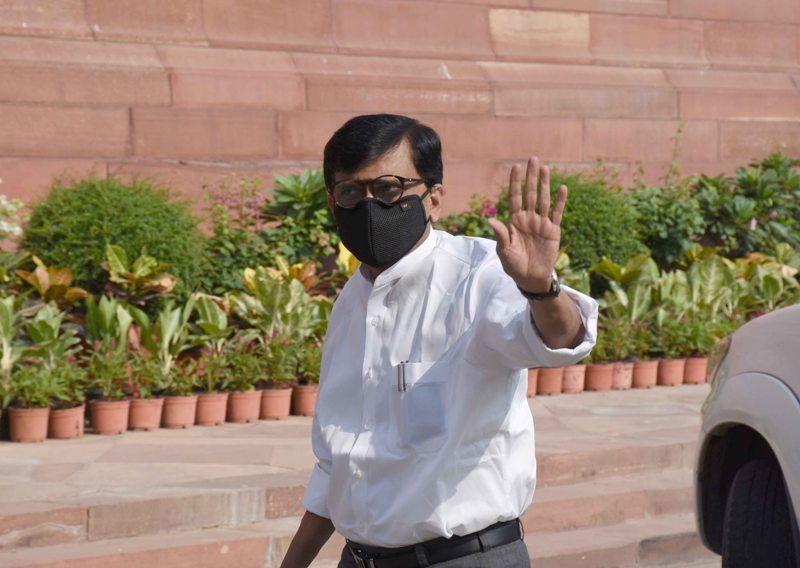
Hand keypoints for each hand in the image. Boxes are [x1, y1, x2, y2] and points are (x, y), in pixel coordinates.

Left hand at [487, 157, 566, 293]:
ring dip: (545, 184)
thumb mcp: (504, 250)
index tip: (515, 167)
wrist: (530, 277)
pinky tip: (562, 188)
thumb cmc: (514, 264)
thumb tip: (490, 220)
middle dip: (531, 177)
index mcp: (514, 221)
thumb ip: (500, 234)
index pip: (515, 197)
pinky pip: (556, 213)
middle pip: (530, 193)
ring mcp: (541, 223)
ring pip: (543, 199)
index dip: (515, 182)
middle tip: (532, 159)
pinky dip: (559, 201)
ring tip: (545, 168)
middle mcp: (528, 218)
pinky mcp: (553, 230)